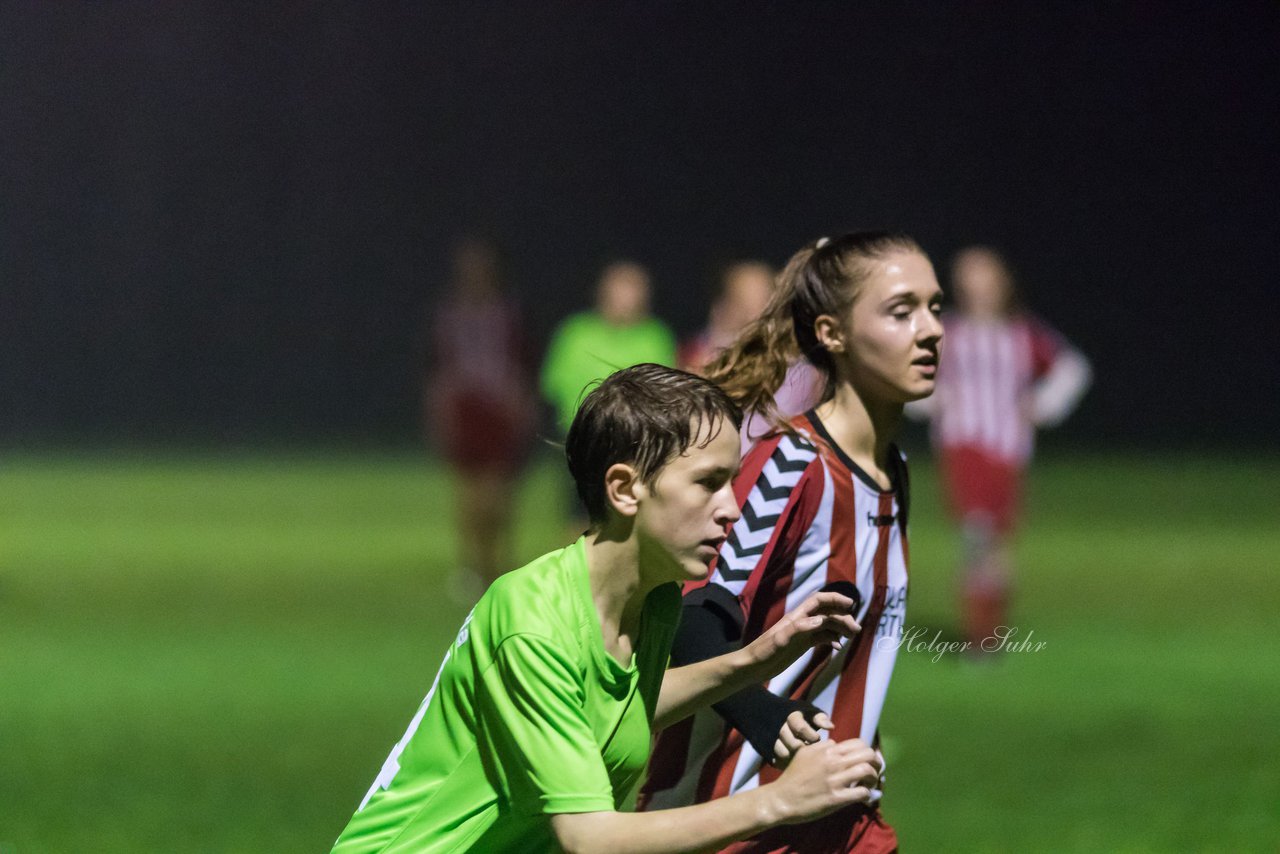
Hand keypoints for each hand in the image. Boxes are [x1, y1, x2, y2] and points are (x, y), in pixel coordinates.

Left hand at [745, 591, 859, 677]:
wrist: (753, 666)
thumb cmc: (764, 651)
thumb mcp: (781, 640)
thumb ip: (800, 629)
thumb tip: (822, 620)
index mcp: (797, 617)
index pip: (818, 601)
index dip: (834, 599)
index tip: (851, 604)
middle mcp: (802, 622)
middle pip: (827, 613)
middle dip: (843, 618)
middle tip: (856, 630)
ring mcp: (803, 633)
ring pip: (826, 625)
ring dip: (840, 628)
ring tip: (852, 636)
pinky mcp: (803, 645)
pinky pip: (822, 638)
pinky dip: (833, 640)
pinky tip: (839, 647)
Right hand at [766, 738, 881, 823]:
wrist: (781, 799)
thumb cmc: (792, 776)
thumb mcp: (804, 754)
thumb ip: (821, 747)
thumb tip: (836, 745)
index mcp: (827, 750)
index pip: (859, 743)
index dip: (867, 752)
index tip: (867, 762)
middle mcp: (833, 762)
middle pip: (868, 754)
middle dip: (876, 763)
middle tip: (874, 772)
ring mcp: (835, 780)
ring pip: (868, 771)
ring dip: (873, 779)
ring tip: (869, 785)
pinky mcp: (836, 799)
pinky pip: (862, 793)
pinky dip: (867, 795)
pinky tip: (863, 797)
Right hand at [773, 709, 832, 767]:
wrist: (773, 717)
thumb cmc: (801, 718)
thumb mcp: (810, 714)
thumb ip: (820, 719)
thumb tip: (831, 727)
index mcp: (792, 717)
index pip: (801, 727)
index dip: (811, 736)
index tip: (817, 739)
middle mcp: (779, 727)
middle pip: (793, 744)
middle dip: (804, 749)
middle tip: (811, 752)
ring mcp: (772, 739)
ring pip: (784, 754)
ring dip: (795, 758)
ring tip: (803, 758)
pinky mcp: (768, 750)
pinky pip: (777, 760)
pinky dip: (786, 763)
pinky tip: (794, 763)